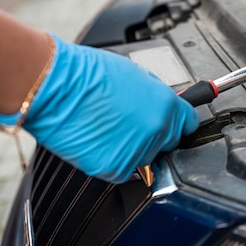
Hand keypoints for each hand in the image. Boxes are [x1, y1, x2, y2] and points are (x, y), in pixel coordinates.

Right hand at [0, 34, 198, 182]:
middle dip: (154, 135)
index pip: (188, 124)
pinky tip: (98, 140)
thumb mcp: (135, 76)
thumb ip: (154, 96)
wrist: (57, 87)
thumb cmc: (88, 75)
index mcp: (166, 105)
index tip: (172, 124)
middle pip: (168, 142)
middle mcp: (157, 130)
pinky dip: (112, 160)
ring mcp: (138, 151)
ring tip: (108, 128)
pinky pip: (122, 170)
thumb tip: (159, 105)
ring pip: (145, 158)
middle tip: (130, 123)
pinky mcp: (116, 168)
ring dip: (132, 148)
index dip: (178, 123)